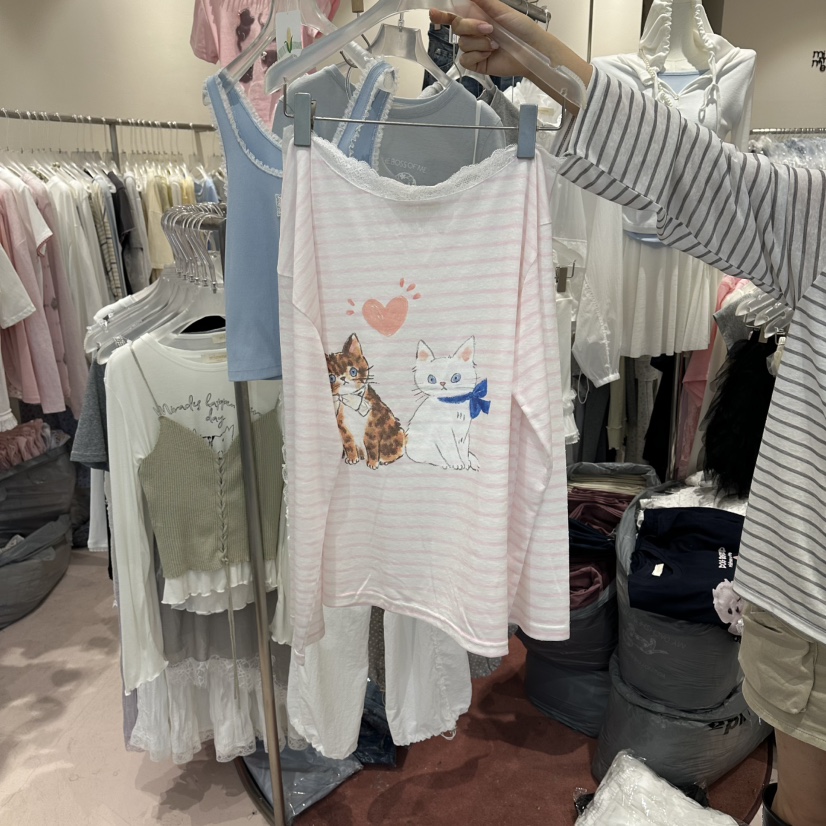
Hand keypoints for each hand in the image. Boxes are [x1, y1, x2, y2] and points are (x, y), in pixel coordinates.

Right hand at [429, 0, 591, 105]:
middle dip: (471, 28)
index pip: (453, 14)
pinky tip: (490, 54)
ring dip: (480, 43)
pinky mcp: (476, 63)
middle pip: (456, 28)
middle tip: (489, 29)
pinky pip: (466, 59)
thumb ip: (483, 1)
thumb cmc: (521, 28)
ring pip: (462, 44)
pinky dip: (478, 55)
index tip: (434, 13)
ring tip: (495, 44)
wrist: (531, 51)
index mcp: (476, 16)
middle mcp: (473, 32)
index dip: (441, 14)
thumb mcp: (501, 10)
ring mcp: (474, 48)